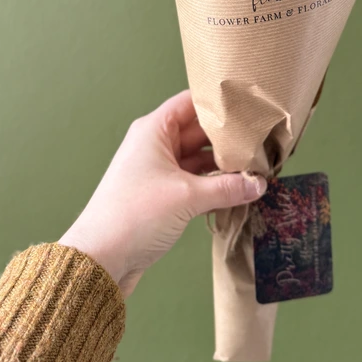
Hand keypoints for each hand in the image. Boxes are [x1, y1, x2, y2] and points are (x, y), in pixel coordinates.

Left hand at [59, 90, 265, 296]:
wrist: (100, 259)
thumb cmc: (135, 215)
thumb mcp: (187, 197)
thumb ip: (227, 187)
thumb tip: (258, 183)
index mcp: (155, 129)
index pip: (192, 102)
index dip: (219, 102)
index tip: (249, 105)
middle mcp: (156, 144)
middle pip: (199, 130)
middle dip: (228, 137)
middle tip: (261, 141)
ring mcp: (158, 170)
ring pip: (198, 156)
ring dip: (222, 163)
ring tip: (256, 165)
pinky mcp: (161, 194)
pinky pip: (193, 179)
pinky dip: (213, 182)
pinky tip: (237, 188)